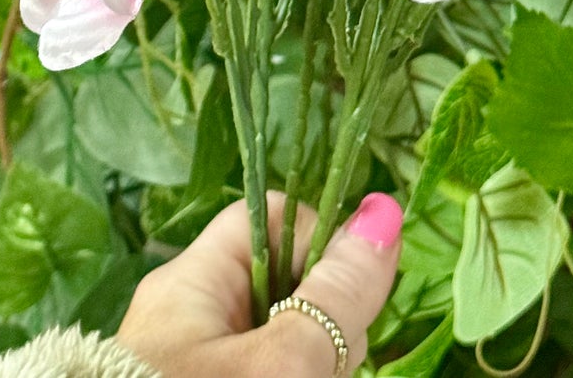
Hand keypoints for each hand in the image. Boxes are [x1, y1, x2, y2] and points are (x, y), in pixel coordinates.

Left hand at [117, 192, 403, 376]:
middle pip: (287, 289)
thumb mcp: (282, 363)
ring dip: (314, 368)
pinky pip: (270, 373)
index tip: (347, 301)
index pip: (273, 220)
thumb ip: (336, 293)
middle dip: (325, 331)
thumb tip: (383, 210)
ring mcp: (197, 369)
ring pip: (286, 346)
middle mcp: (189, 320)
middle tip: (324, 371)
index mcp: (191, 283)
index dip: (321, 245)